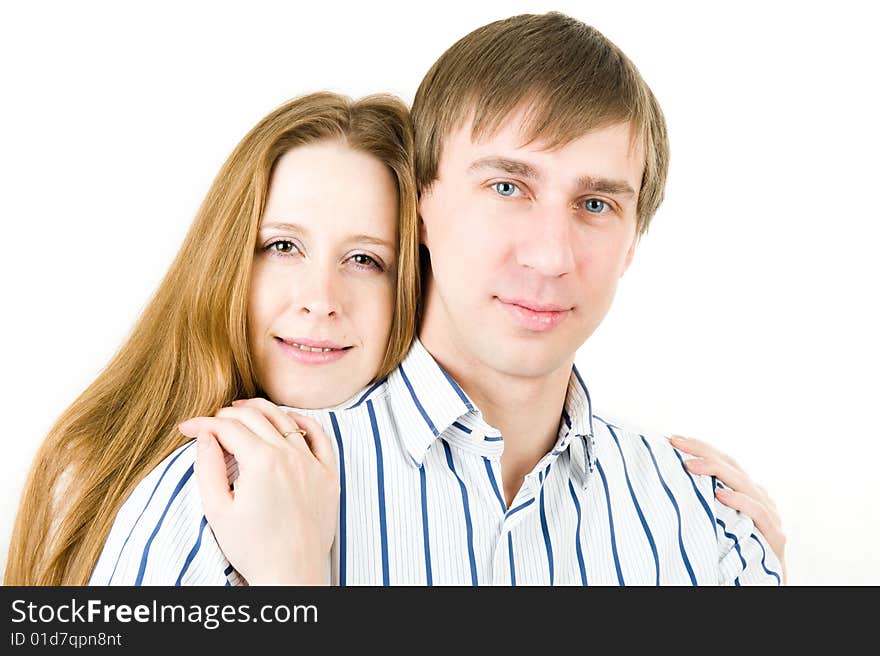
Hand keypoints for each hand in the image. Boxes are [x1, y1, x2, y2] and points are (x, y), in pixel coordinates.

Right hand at [179, 398, 338, 584]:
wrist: (292, 573)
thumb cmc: (252, 548)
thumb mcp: (218, 510)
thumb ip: (207, 467)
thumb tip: (204, 436)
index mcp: (261, 462)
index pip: (227, 428)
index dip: (203, 423)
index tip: (186, 428)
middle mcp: (290, 455)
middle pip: (255, 417)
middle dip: (227, 414)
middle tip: (211, 422)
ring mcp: (313, 463)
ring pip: (286, 420)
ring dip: (261, 412)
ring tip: (242, 411)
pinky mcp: (329, 474)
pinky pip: (319, 436)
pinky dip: (302, 422)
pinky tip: (288, 420)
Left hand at [669, 435, 786, 582]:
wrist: (763, 583)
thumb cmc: (735, 551)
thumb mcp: (718, 520)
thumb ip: (706, 501)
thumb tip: (669, 483)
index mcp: (747, 492)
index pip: (724, 462)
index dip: (701, 448)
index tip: (674, 439)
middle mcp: (760, 498)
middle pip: (732, 466)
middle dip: (702, 451)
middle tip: (676, 441)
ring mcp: (771, 515)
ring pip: (744, 484)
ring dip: (716, 471)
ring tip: (690, 464)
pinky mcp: (776, 536)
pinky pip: (758, 513)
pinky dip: (739, 502)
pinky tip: (720, 494)